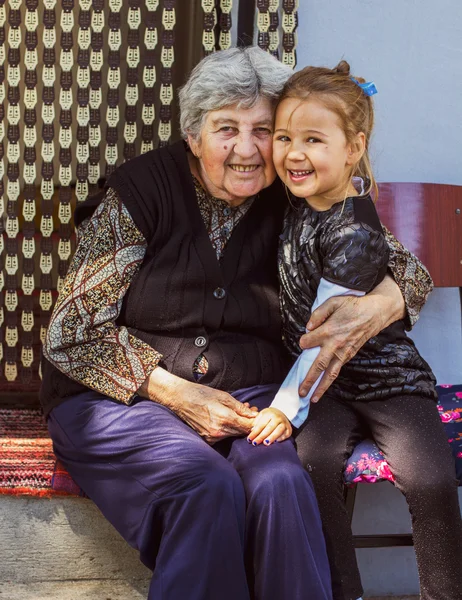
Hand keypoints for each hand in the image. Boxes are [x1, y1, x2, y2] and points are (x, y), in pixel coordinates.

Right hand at [138, 367, 256, 442]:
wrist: (180, 399)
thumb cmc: (201, 394)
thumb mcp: (223, 396)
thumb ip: (240, 407)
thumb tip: (254, 414)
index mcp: (224, 418)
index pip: (247, 426)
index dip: (255, 421)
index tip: (258, 415)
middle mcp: (218, 431)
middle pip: (241, 432)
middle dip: (248, 423)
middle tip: (251, 411)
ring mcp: (212, 437)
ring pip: (232, 434)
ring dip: (238, 426)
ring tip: (238, 413)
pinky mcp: (207, 439)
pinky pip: (222, 436)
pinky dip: (227, 429)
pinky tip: (227, 419)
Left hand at [247, 407, 291, 445]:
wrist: (281, 413)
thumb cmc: (268, 416)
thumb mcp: (261, 415)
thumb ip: (256, 422)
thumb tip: (252, 430)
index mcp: (269, 413)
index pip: (261, 424)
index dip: (255, 432)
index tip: (249, 439)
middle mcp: (278, 418)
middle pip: (269, 428)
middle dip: (261, 436)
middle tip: (255, 443)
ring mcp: (284, 423)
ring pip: (278, 431)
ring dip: (271, 438)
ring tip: (265, 443)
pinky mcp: (289, 429)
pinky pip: (284, 435)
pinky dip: (280, 439)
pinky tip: (274, 442)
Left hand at [299, 281, 401, 400]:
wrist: (374, 313)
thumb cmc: (353, 306)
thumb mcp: (334, 302)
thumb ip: (318, 313)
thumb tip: (308, 327)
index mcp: (329, 331)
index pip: (308, 341)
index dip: (303, 342)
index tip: (302, 342)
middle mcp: (335, 345)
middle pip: (319, 365)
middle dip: (309, 380)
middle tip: (300, 391)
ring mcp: (343, 352)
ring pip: (330, 373)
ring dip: (320, 387)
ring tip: (312, 398)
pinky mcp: (349, 356)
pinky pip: (337, 370)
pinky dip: (330, 380)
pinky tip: (323, 387)